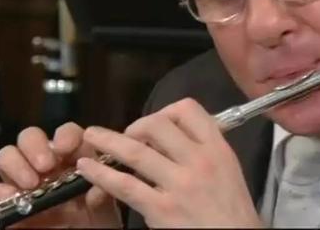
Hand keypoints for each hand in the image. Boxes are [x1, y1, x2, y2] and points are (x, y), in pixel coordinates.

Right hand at [0, 122, 121, 227]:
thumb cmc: (93, 224)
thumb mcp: (104, 213)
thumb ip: (102, 199)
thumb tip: (97, 189)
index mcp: (72, 160)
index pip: (66, 133)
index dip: (65, 135)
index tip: (66, 147)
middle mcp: (44, 166)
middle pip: (31, 137)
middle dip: (35, 145)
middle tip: (46, 166)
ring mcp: (20, 183)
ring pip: (7, 155)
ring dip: (16, 164)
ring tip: (31, 184)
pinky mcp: (1, 205)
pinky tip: (12, 199)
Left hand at [77, 98, 263, 227]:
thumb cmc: (232, 209)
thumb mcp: (228, 169)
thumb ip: (205, 149)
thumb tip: (173, 135)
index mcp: (217, 148)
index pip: (188, 110)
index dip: (166, 111)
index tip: (156, 125)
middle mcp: (199, 161)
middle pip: (158, 125)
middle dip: (136, 126)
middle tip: (128, 136)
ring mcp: (179, 185)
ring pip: (136, 152)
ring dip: (108, 141)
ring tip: (90, 136)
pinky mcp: (162, 209)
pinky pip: (125, 186)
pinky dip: (102, 174)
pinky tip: (87, 169)